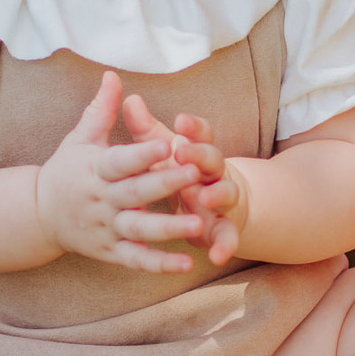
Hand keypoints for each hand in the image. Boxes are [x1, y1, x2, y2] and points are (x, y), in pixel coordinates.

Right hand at [35, 71, 203, 272]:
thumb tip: (113, 75)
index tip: (166, 144)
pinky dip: (159, 265)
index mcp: (95, 169)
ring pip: (138, 230)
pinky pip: (136, 260)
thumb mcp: (80, 139)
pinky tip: (186, 264)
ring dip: (168, 229)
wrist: (38, 214)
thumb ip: (100, 110)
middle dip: (164, 184)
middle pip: (134, 193)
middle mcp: (100, 200)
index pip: (119, 161)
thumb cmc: (67, 170)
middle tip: (195, 174)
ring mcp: (105, 228)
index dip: (141, 154)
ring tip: (198, 224)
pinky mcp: (109, 252)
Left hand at [121, 94, 247, 265]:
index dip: (193, 127)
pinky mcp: (222, 229)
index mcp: (199, 151)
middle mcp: (215, 174)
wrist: (214, 205)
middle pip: (213, 160)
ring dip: (217, 196)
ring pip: (225, 196)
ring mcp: (222, 202)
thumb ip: (146, 130)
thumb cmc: (179, 172)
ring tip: (205, 198)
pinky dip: (223, 246)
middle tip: (184, 152)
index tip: (179, 120)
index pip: (201, 133)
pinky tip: (216, 257)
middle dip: (201, 156)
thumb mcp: (161, 152)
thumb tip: (129, 98)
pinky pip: (225, 238)